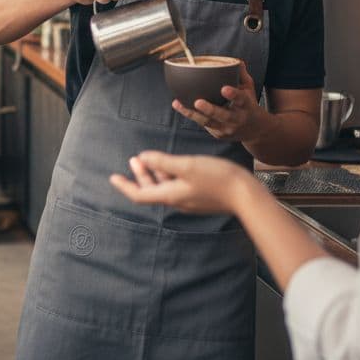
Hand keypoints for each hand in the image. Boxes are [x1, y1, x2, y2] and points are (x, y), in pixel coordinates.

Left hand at [109, 150, 253, 213]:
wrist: (247, 195)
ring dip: (154, 173)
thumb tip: (142, 158)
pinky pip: (178, 186)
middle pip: (152, 190)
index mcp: (171, 195)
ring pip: (165, 187)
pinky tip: (172, 164)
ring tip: (147, 158)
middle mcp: (178, 201)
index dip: (125, 186)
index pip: (140, 194)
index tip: (112, 178)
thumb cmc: (217, 178)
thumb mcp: (186, 165)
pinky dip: (169, 175)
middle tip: (132, 160)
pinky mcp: (201, 196)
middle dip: (140, 175)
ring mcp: (190, 200)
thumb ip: (162, 162)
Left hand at [172, 61, 263, 141]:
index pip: (240, 99)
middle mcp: (237, 119)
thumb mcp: (249, 89)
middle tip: (198, 102)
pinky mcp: (218, 134)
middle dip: (210, 109)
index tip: (224, 89)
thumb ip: (242, 75)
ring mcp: (227, 129)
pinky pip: (203, 124)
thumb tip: (236, 60)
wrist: (256, 131)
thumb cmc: (249, 105)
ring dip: (191, 113)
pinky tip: (180, 106)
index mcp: (246, 106)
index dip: (233, 94)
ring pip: (207, 122)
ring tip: (177, 103)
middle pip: (222, 115)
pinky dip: (191, 115)